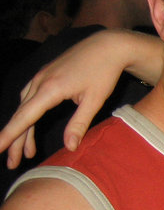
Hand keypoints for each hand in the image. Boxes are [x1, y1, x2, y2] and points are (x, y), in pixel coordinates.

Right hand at [0, 29, 161, 167]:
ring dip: (23, 131)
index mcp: (50, 89)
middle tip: (12, 163)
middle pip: (21, 116)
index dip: (9, 135)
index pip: (25, 117)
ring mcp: (40, 77)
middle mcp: (39, 82)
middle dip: (15, 140)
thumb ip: (79, 123)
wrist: (107, 46)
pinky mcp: (45, 75)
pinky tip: (31, 128)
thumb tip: (70, 148)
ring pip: (24, 108)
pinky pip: (30, 98)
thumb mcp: (95, 100)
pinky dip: (29, 115)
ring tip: (26, 154)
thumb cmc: (103, 72)